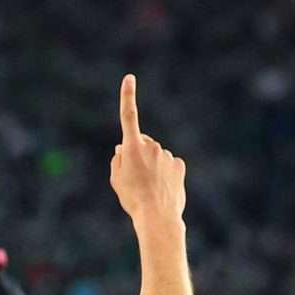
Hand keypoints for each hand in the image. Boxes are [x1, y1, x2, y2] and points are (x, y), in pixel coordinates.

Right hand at [108, 75, 186, 228]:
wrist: (157, 216)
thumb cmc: (132, 198)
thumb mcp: (116, 179)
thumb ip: (118, 159)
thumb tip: (123, 147)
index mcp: (132, 148)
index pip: (128, 117)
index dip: (128, 96)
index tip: (129, 78)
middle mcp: (152, 146)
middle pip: (141, 144)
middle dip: (137, 155)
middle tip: (134, 179)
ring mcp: (167, 154)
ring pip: (155, 156)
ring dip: (150, 167)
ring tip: (148, 188)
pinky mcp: (179, 164)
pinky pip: (168, 164)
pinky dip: (164, 173)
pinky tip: (162, 188)